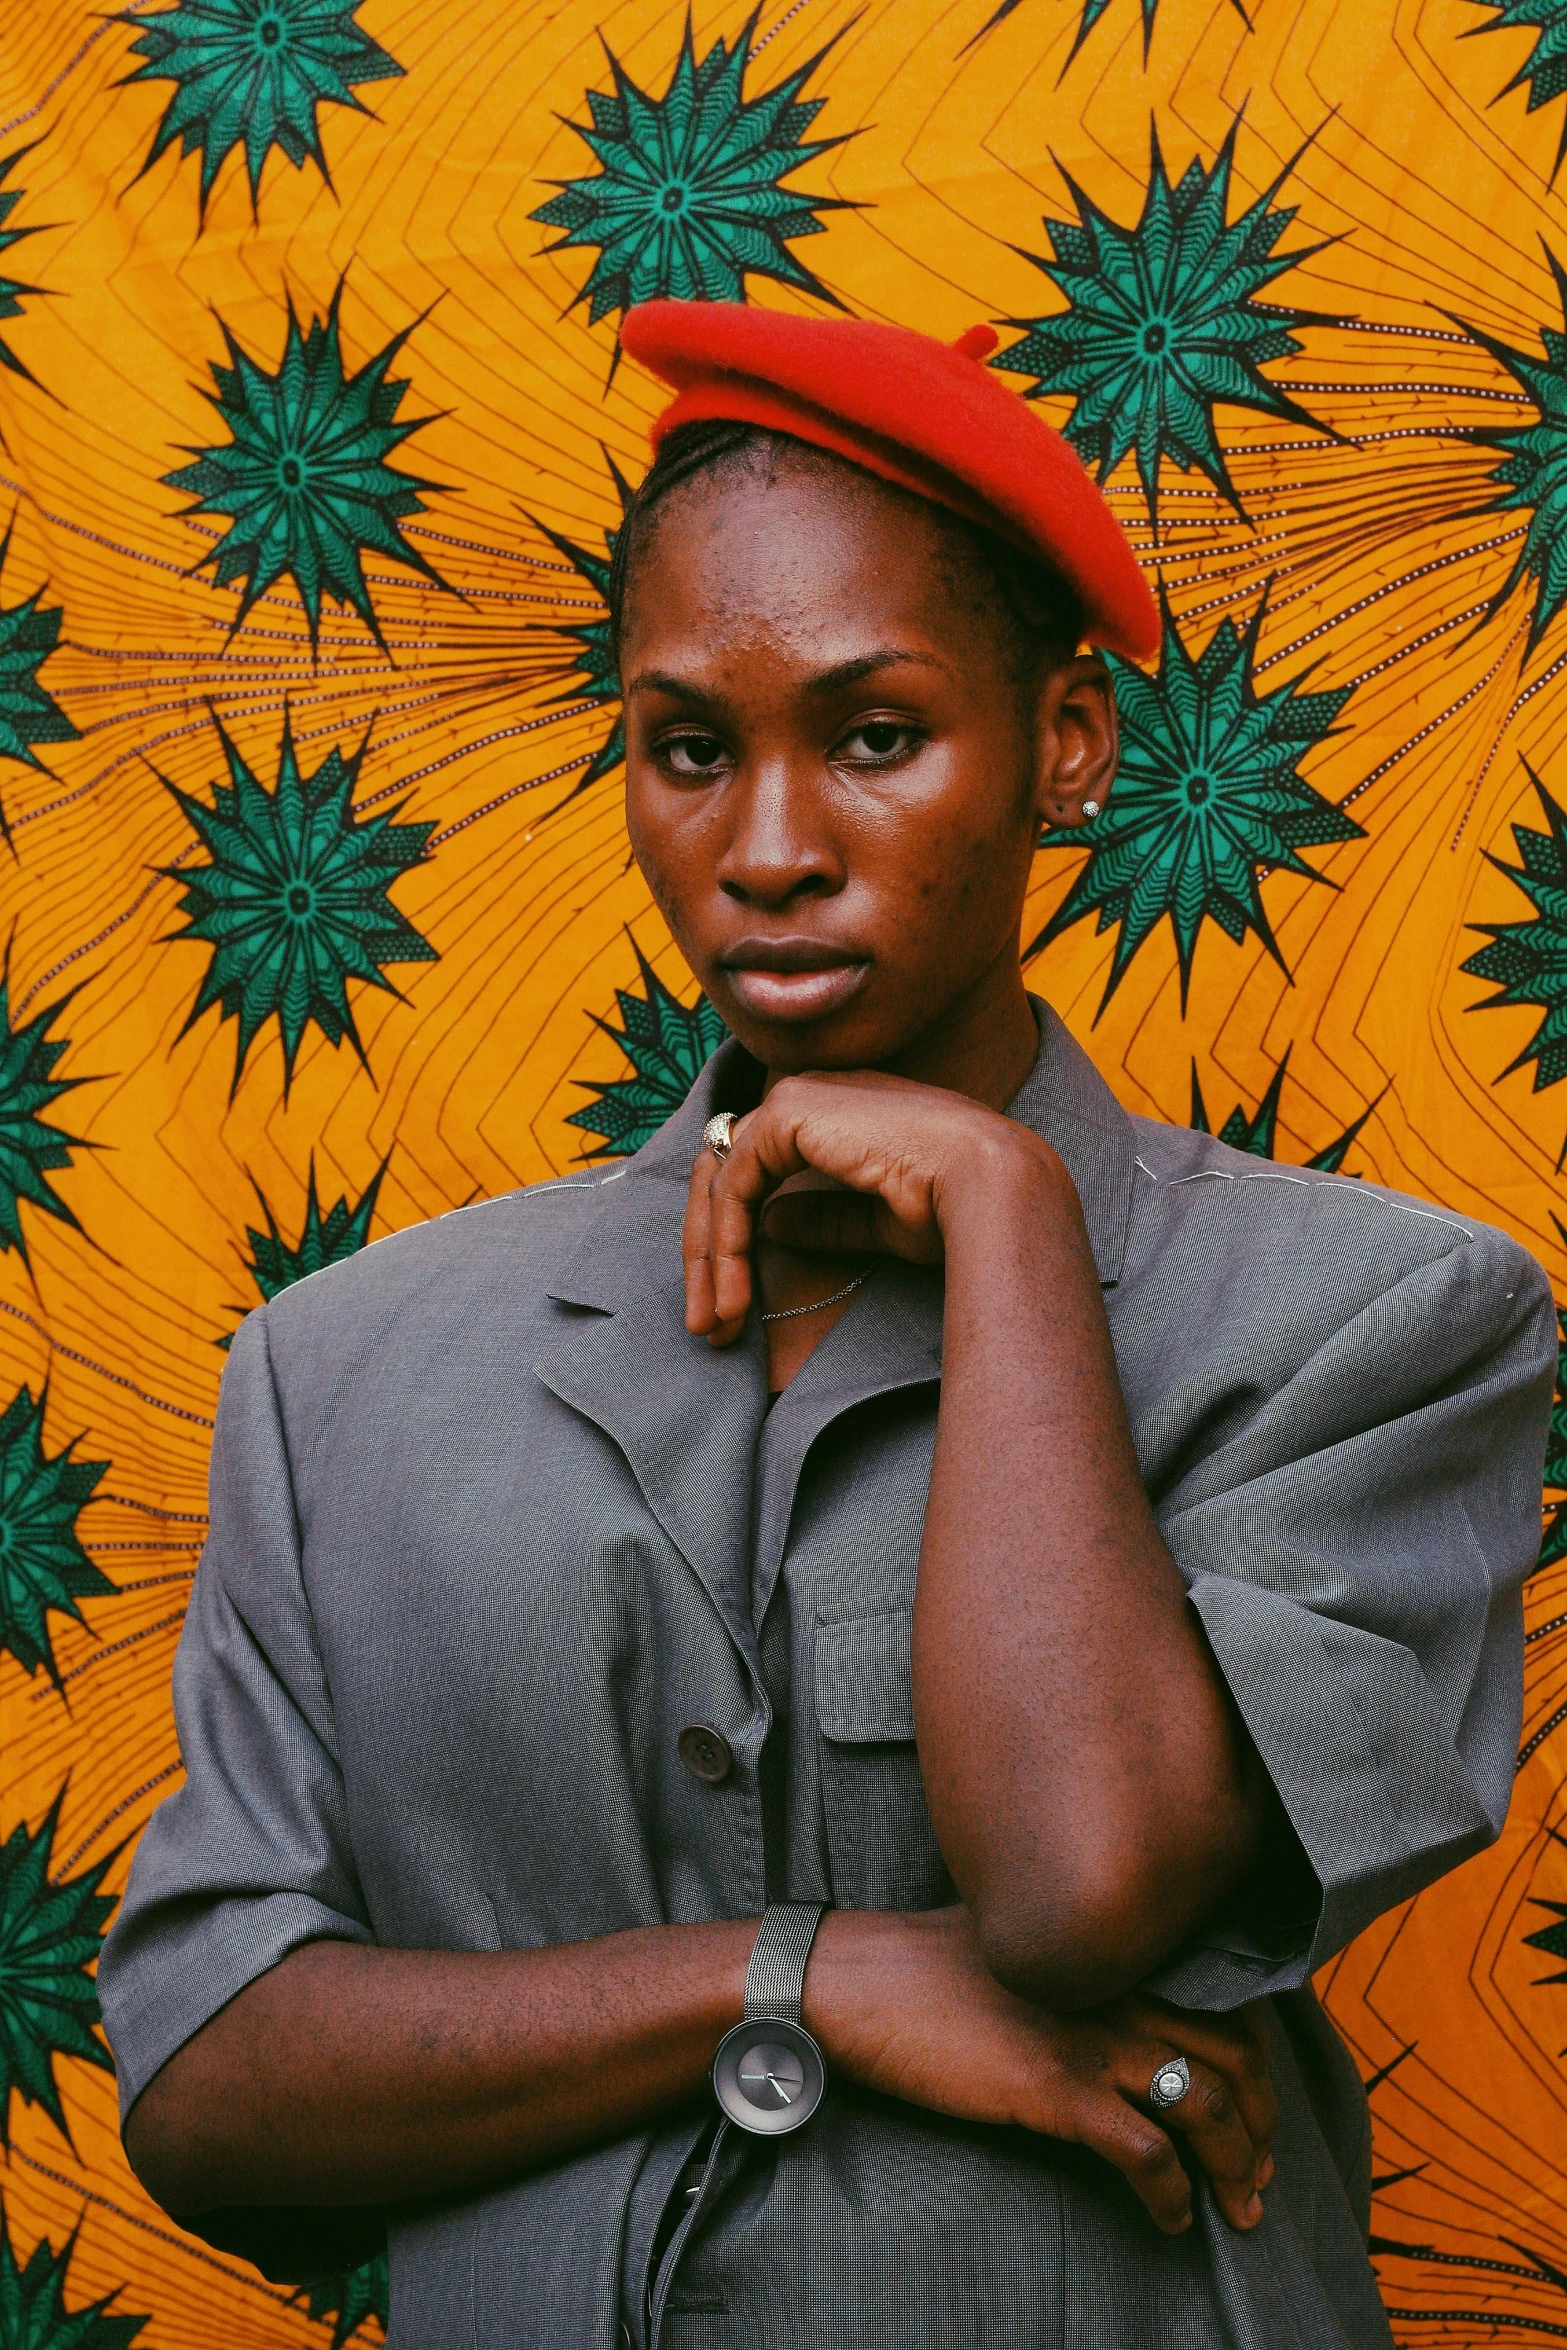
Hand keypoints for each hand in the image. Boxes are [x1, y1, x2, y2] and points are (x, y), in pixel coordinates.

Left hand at [685, 1071, 1070, 1343]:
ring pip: (719, 1183)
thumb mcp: (875, 1220)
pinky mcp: (785, 1115)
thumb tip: (771, 1227)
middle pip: (724, 1175)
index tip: (731, 1307)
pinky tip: (732, 1295)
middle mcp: (807, 1095)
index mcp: (833, 1112)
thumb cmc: (953, 1205)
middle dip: (707, 1253)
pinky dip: (724, 1246)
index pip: (754, 1169)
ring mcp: (793, 1098)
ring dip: (710, 1260)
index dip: (734, 1239)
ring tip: (715, 1325)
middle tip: (706, 1325)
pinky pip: (732, 1187)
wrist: (988, 1185)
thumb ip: (824, 1218)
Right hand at [804, 1908, 1274, 2236]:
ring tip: (1239, 2205)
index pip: (1223, 2001)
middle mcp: (1116, 1987)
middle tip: (1260, 2169)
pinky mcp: (1056, 2088)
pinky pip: (1146, 2154)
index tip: (1257, 2108)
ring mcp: (1089, 2037)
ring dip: (1234, 2165)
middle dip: (1261, 2122)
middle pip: (1234, 2056)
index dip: (1256, 2063)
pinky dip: (1172, 2195)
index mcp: (1110, 1950)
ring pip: (1207, 2106)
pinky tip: (1171, 2219)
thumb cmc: (921, 1962)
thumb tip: (1105, 1997)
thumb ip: (1074, 1964)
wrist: (856, 1980)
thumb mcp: (1017, 1940)